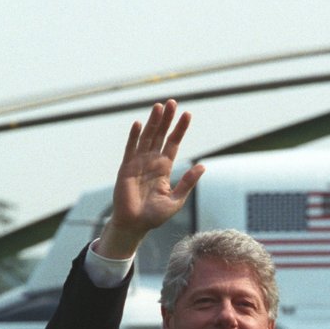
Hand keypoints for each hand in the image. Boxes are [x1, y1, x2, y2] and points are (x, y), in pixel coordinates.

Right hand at [96, 100, 203, 257]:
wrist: (134, 225)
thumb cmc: (154, 216)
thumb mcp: (176, 200)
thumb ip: (188, 182)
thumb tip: (203, 166)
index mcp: (164, 168)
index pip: (173, 143)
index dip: (180, 129)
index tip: (188, 114)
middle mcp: (152, 161)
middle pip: (160, 135)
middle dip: (167, 119)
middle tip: (173, 102)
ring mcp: (138, 163)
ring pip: (147, 138)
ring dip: (153, 122)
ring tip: (159, 107)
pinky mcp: (126, 168)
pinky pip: (130, 149)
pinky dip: (134, 136)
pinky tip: (138, 124)